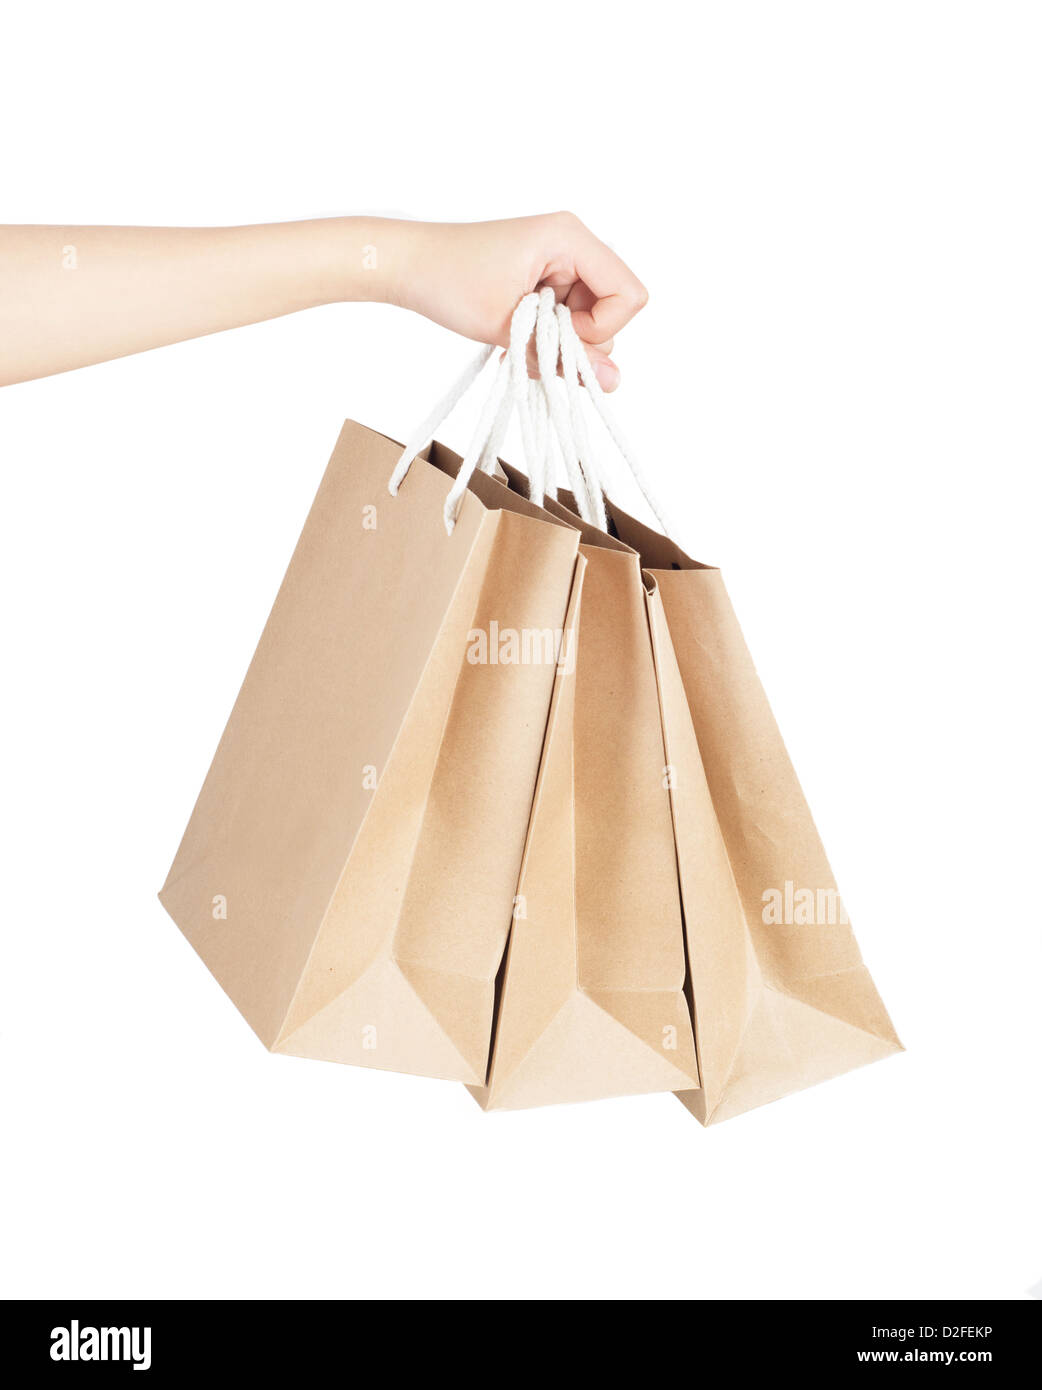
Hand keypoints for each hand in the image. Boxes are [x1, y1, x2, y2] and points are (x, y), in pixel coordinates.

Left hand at [387, 213, 647, 391]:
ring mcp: (559, 262)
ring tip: (514, 339)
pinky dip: (545, 338)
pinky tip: (514, 338)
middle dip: (576, 339)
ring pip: (588, 320)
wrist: (406, 265)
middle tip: (528, 341)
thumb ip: (563, 356)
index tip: (557, 337)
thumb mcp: (508, 327)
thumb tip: (612, 382)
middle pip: (612, 310)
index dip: (601, 330)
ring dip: (556, 343)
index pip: (628, 294)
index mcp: (569, 238)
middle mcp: (572, 244)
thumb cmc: (448, 280)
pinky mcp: (545, 278)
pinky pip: (566, 318)